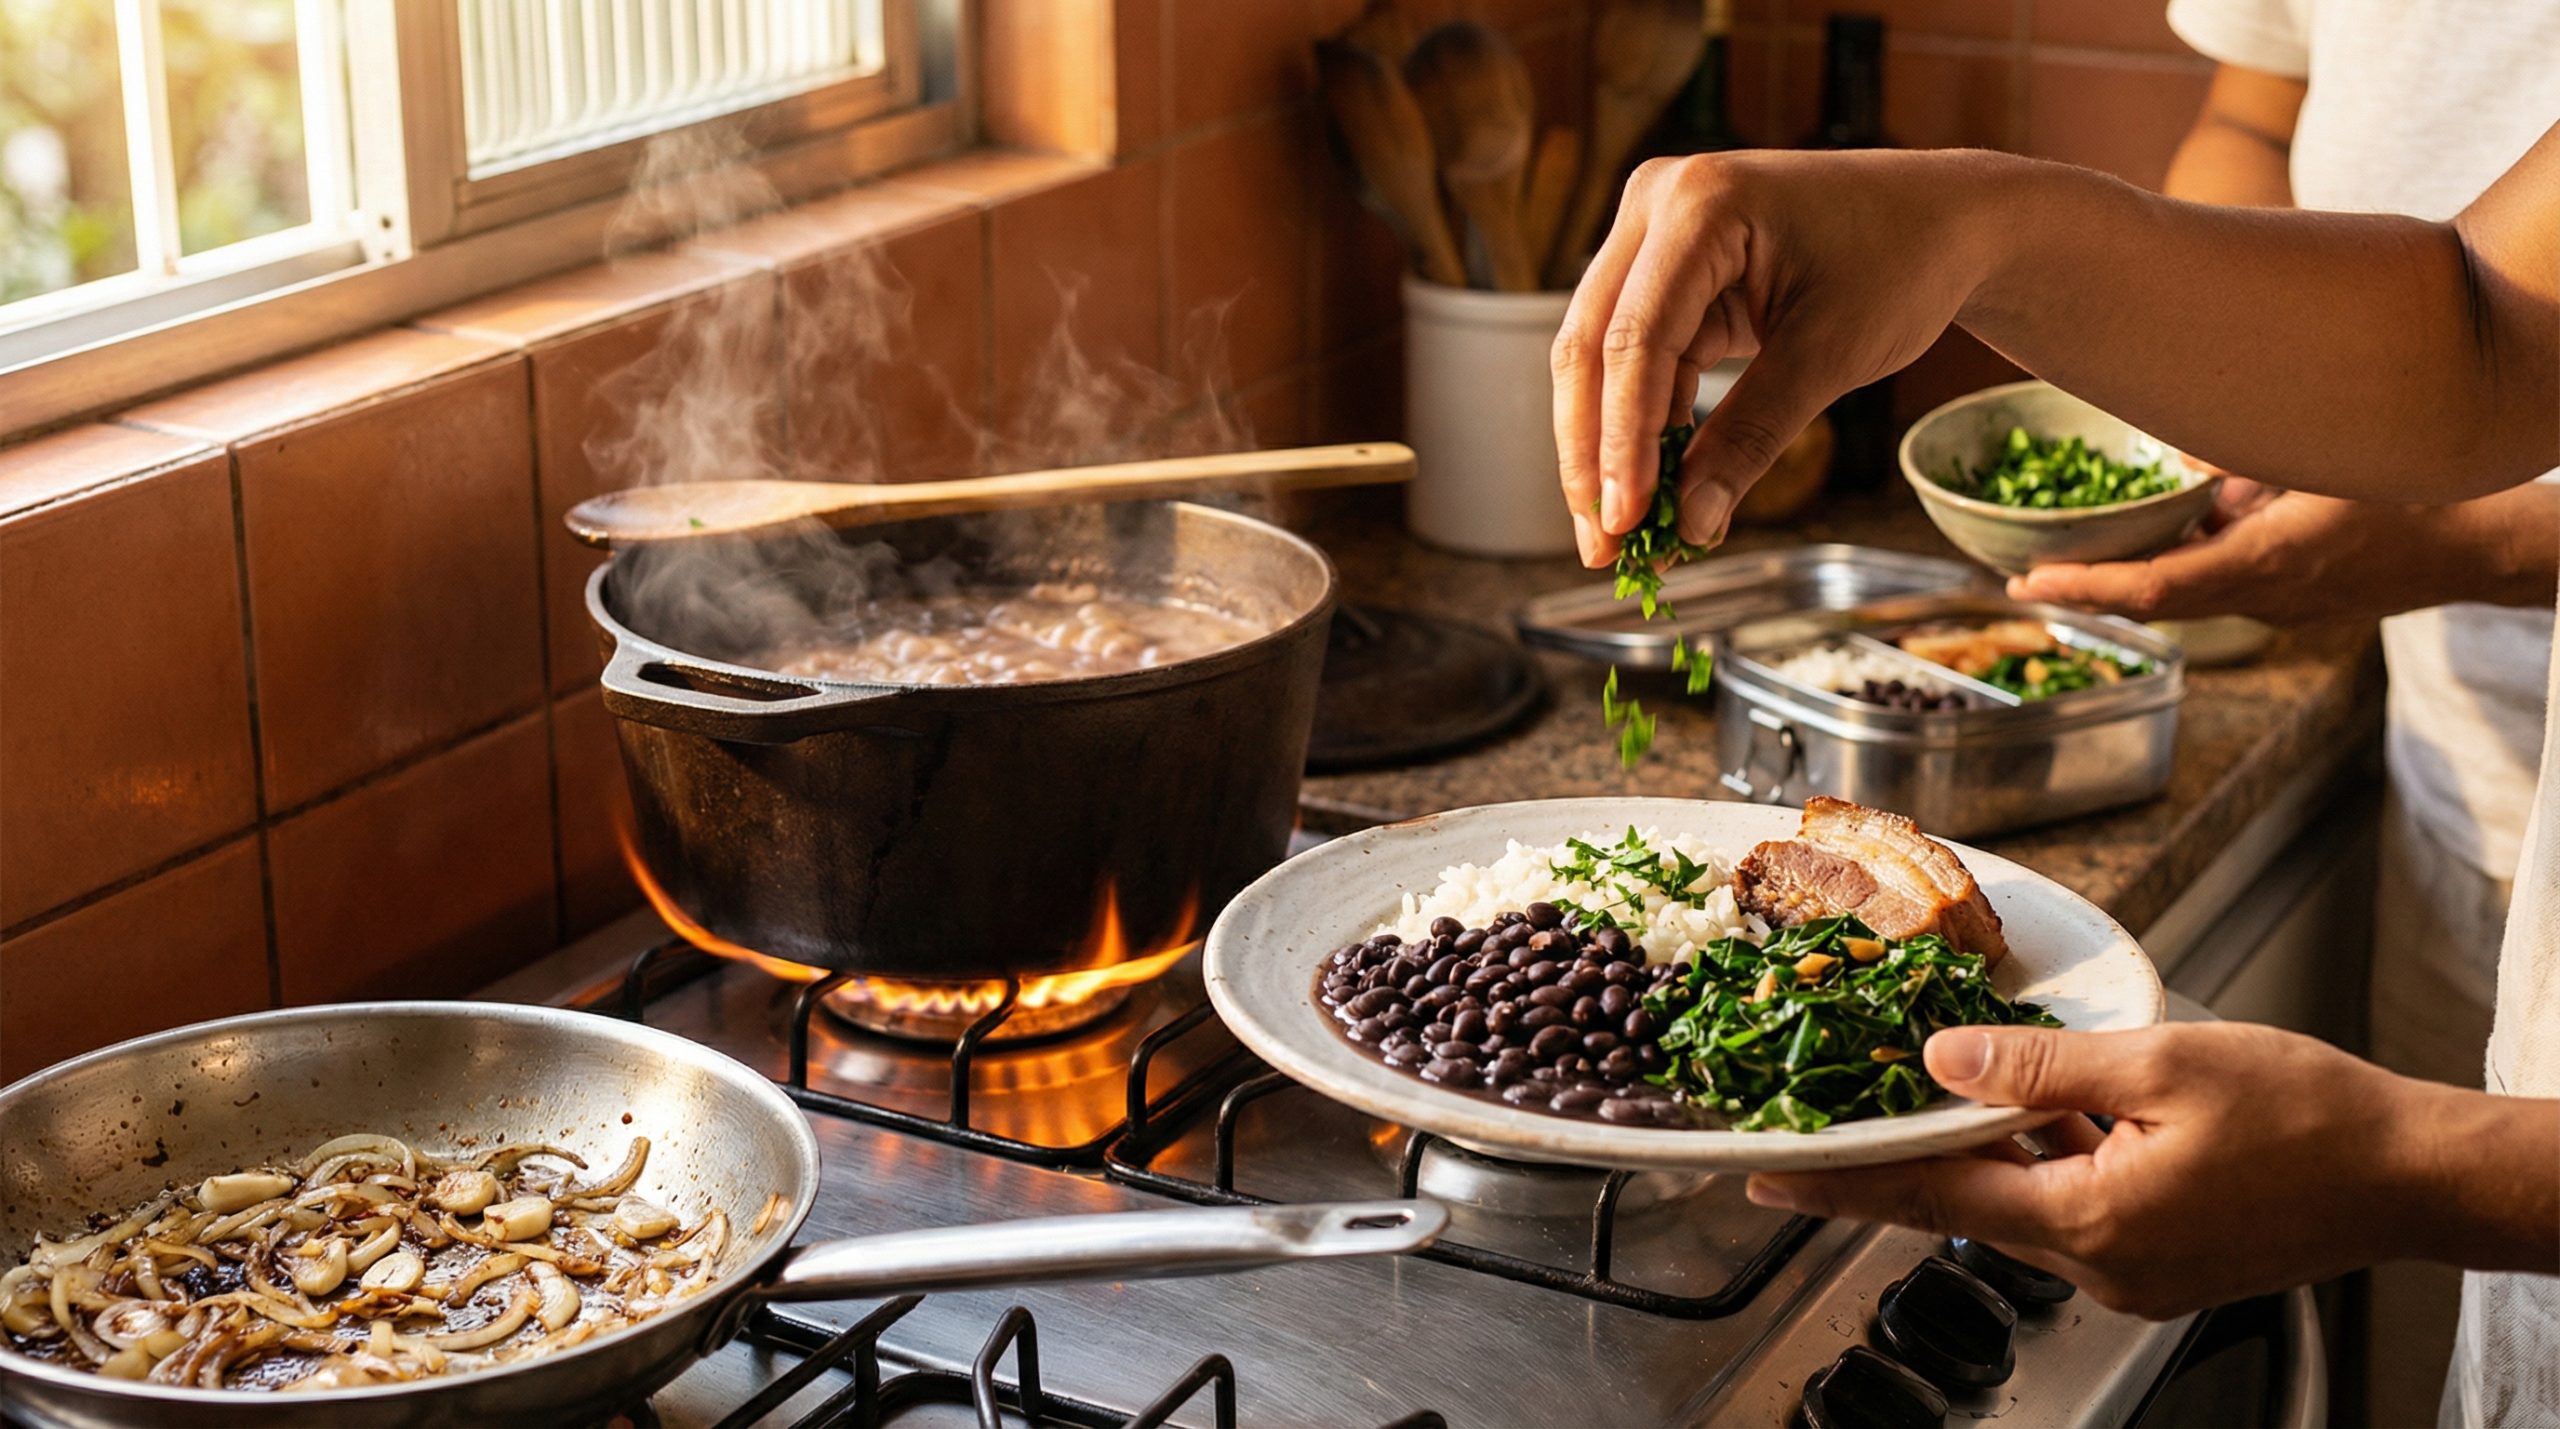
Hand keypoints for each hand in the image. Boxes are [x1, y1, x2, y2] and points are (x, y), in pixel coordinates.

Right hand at [1551, 149, 1998, 566]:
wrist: (1944, 219)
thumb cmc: (1903, 263)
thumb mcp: (1830, 356)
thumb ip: (1751, 436)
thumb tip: (1689, 522)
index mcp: (1700, 204)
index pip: (1635, 340)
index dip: (1622, 439)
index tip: (1627, 522)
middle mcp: (1657, 202)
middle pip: (1591, 346)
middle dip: (1592, 455)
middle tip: (1601, 548)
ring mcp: (1654, 233)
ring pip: (1597, 358)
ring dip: (1604, 450)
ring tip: (1616, 538)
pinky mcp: (1664, 271)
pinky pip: (1633, 359)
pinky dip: (1641, 428)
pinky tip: (1649, 491)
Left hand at [1740, 1022, 2466, 1319]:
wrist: (2410, 1175)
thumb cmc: (2311, 1118)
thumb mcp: (2163, 1064)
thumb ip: (2040, 1068)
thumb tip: (1941, 1064)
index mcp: (2087, 1221)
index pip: (1928, 1195)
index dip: (1840, 1181)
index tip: (1764, 1176)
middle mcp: (2098, 1263)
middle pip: (1961, 1201)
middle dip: (1890, 1163)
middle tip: (1807, 1137)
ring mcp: (2128, 1270)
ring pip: (2017, 1201)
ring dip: (1972, 1153)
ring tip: (1912, 1102)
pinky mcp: (2157, 1259)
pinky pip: (2068, 1204)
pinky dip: (2038, 1160)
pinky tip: (2032, 1114)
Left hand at [2007, 480, 2550, 623]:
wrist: (2478, 546)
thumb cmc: (2411, 496)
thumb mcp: (2321, 461)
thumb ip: (2245, 461)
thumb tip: (2180, 459)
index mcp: (2262, 566)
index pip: (2150, 591)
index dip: (2084, 589)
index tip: (2030, 582)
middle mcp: (2260, 600)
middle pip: (2152, 604)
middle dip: (2088, 590)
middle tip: (2025, 576)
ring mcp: (2276, 607)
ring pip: (2184, 595)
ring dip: (2131, 578)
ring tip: (2072, 554)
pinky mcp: (2292, 601)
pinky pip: (2220, 585)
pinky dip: (2182, 564)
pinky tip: (2169, 529)